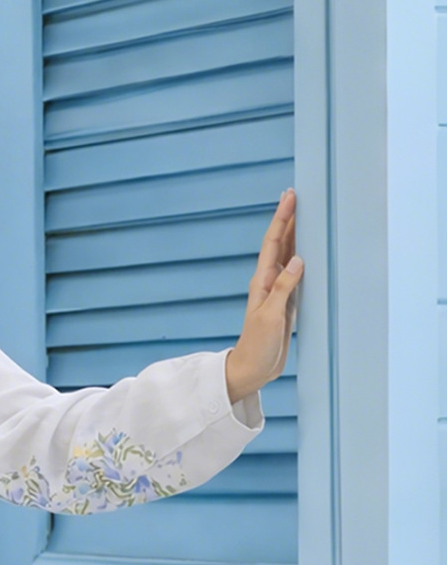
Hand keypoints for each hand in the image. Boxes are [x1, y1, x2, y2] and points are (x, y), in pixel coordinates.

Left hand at [226, 187, 300, 404]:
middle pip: (281, 244)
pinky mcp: (287, 302)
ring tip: (305, 215)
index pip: (273, 243)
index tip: (290, 197)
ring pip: (289, 256)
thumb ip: (284, 288)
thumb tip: (299, 260)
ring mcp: (278, 291)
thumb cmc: (257, 346)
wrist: (253, 369)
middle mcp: (269, 282)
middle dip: (288, 219)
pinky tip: (311, 251)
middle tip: (297, 195)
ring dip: (296, 235)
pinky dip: (304, 258)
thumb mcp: (270, 316)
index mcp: (262, 282)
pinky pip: (297, 273)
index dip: (282, 219)